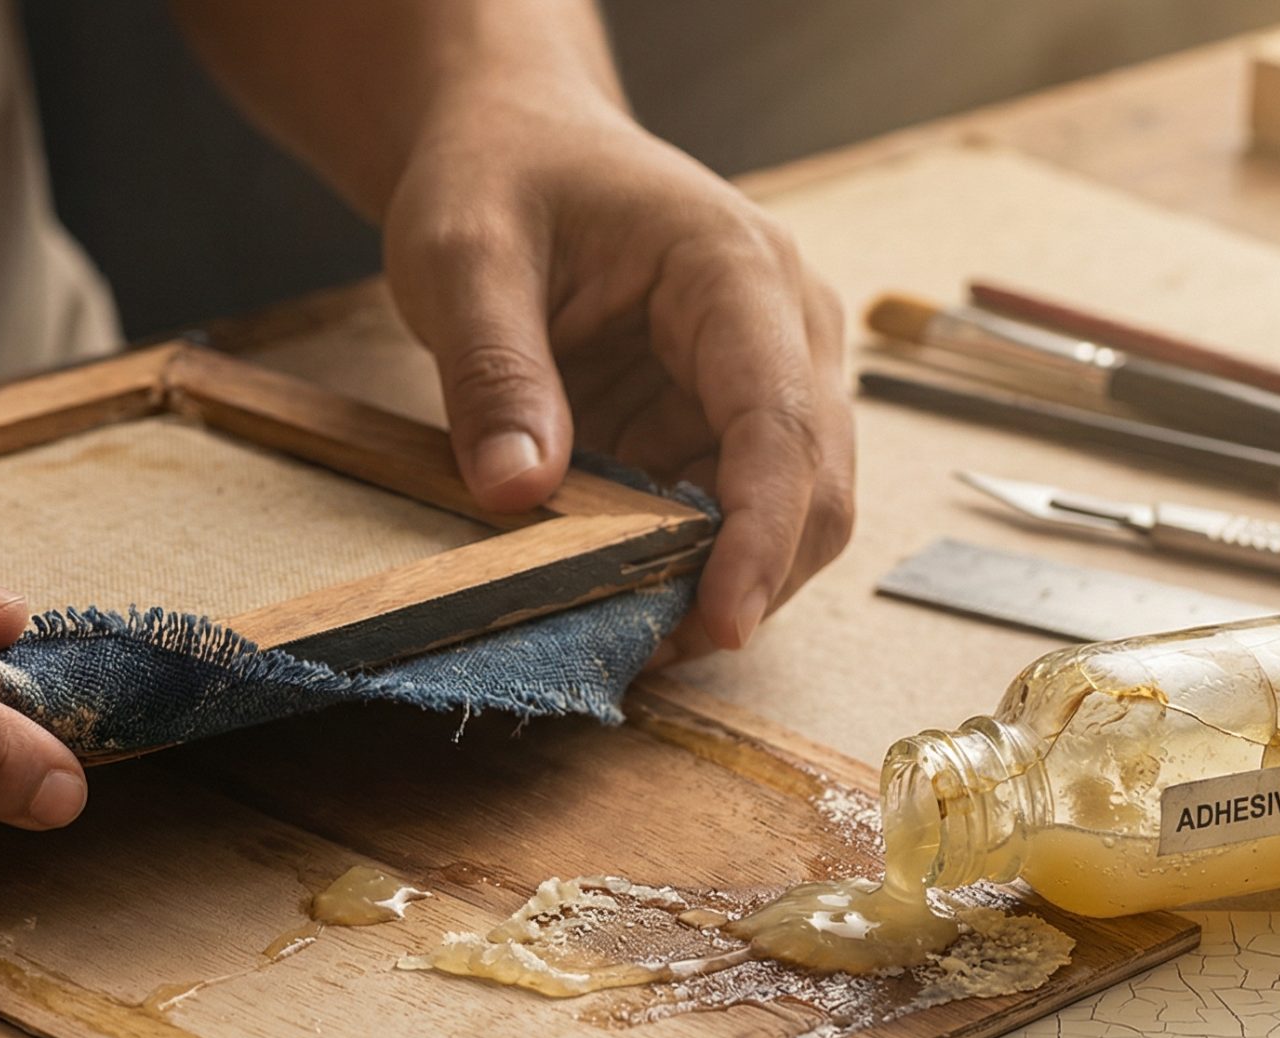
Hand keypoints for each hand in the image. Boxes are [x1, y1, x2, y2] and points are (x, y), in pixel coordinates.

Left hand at [384, 94, 854, 657]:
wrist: (516, 141)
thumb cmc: (499, 175)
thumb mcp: (463, 254)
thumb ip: (491, 369)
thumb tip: (517, 493)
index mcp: (737, 271)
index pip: (781, 424)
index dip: (759, 537)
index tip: (717, 626)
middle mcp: (786, 326)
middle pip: (816, 488)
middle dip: (744, 582)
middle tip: (641, 653)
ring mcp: (770, 376)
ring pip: (790, 517)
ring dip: (717, 584)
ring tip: (621, 632)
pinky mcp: (728, 421)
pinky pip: (732, 515)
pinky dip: (688, 567)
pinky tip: (620, 591)